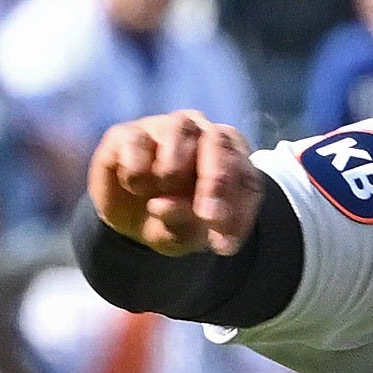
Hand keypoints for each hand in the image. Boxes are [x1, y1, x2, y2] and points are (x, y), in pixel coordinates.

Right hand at [89, 109, 258, 255]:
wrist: (128, 219)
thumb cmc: (171, 220)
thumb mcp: (183, 235)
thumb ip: (185, 225)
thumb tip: (163, 206)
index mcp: (229, 157)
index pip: (246, 175)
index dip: (239, 210)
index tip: (224, 245)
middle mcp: (201, 133)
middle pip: (219, 140)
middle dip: (216, 181)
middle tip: (206, 216)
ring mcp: (164, 127)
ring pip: (180, 129)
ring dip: (173, 170)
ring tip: (158, 200)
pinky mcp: (127, 133)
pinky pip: (137, 142)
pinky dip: (136, 170)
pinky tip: (134, 185)